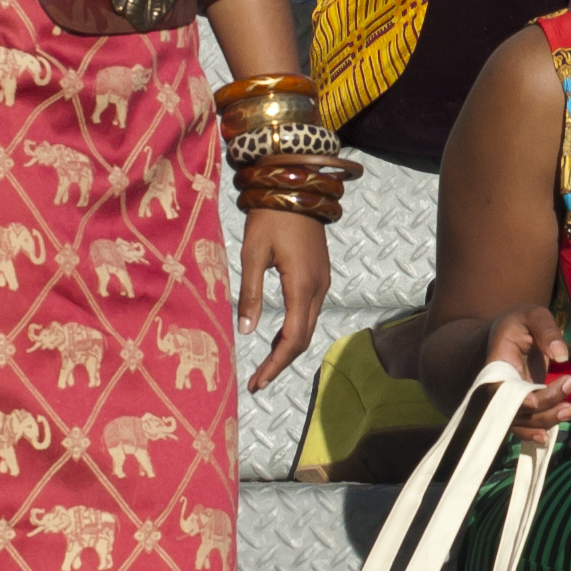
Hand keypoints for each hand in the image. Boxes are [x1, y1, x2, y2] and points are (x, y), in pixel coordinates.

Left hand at [237, 208, 329, 391]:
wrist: (296, 188)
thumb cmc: (270, 217)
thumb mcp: (252, 254)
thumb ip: (251, 293)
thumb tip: (247, 332)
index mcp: (301, 286)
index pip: (292, 339)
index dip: (275, 364)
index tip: (257, 383)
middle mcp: (318, 289)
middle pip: (304, 338)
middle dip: (281, 362)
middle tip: (257, 381)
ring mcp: (323, 282)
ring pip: (309, 326)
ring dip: (288, 347)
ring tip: (264, 363)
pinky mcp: (320, 275)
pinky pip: (310, 312)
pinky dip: (295, 330)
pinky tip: (277, 335)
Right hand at [483, 306, 570, 445]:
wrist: (508, 334)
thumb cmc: (520, 323)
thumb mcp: (533, 316)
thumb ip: (546, 331)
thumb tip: (562, 356)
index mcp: (497, 364)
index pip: (501, 389)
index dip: (520, 399)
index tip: (543, 396)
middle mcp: (498, 387)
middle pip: (516, 409)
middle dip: (545, 407)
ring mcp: (508, 399)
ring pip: (522, 421)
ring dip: (547, 420)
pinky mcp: (519, 405)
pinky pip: (524, 425)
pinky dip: (536, 432)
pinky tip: (550, 436)